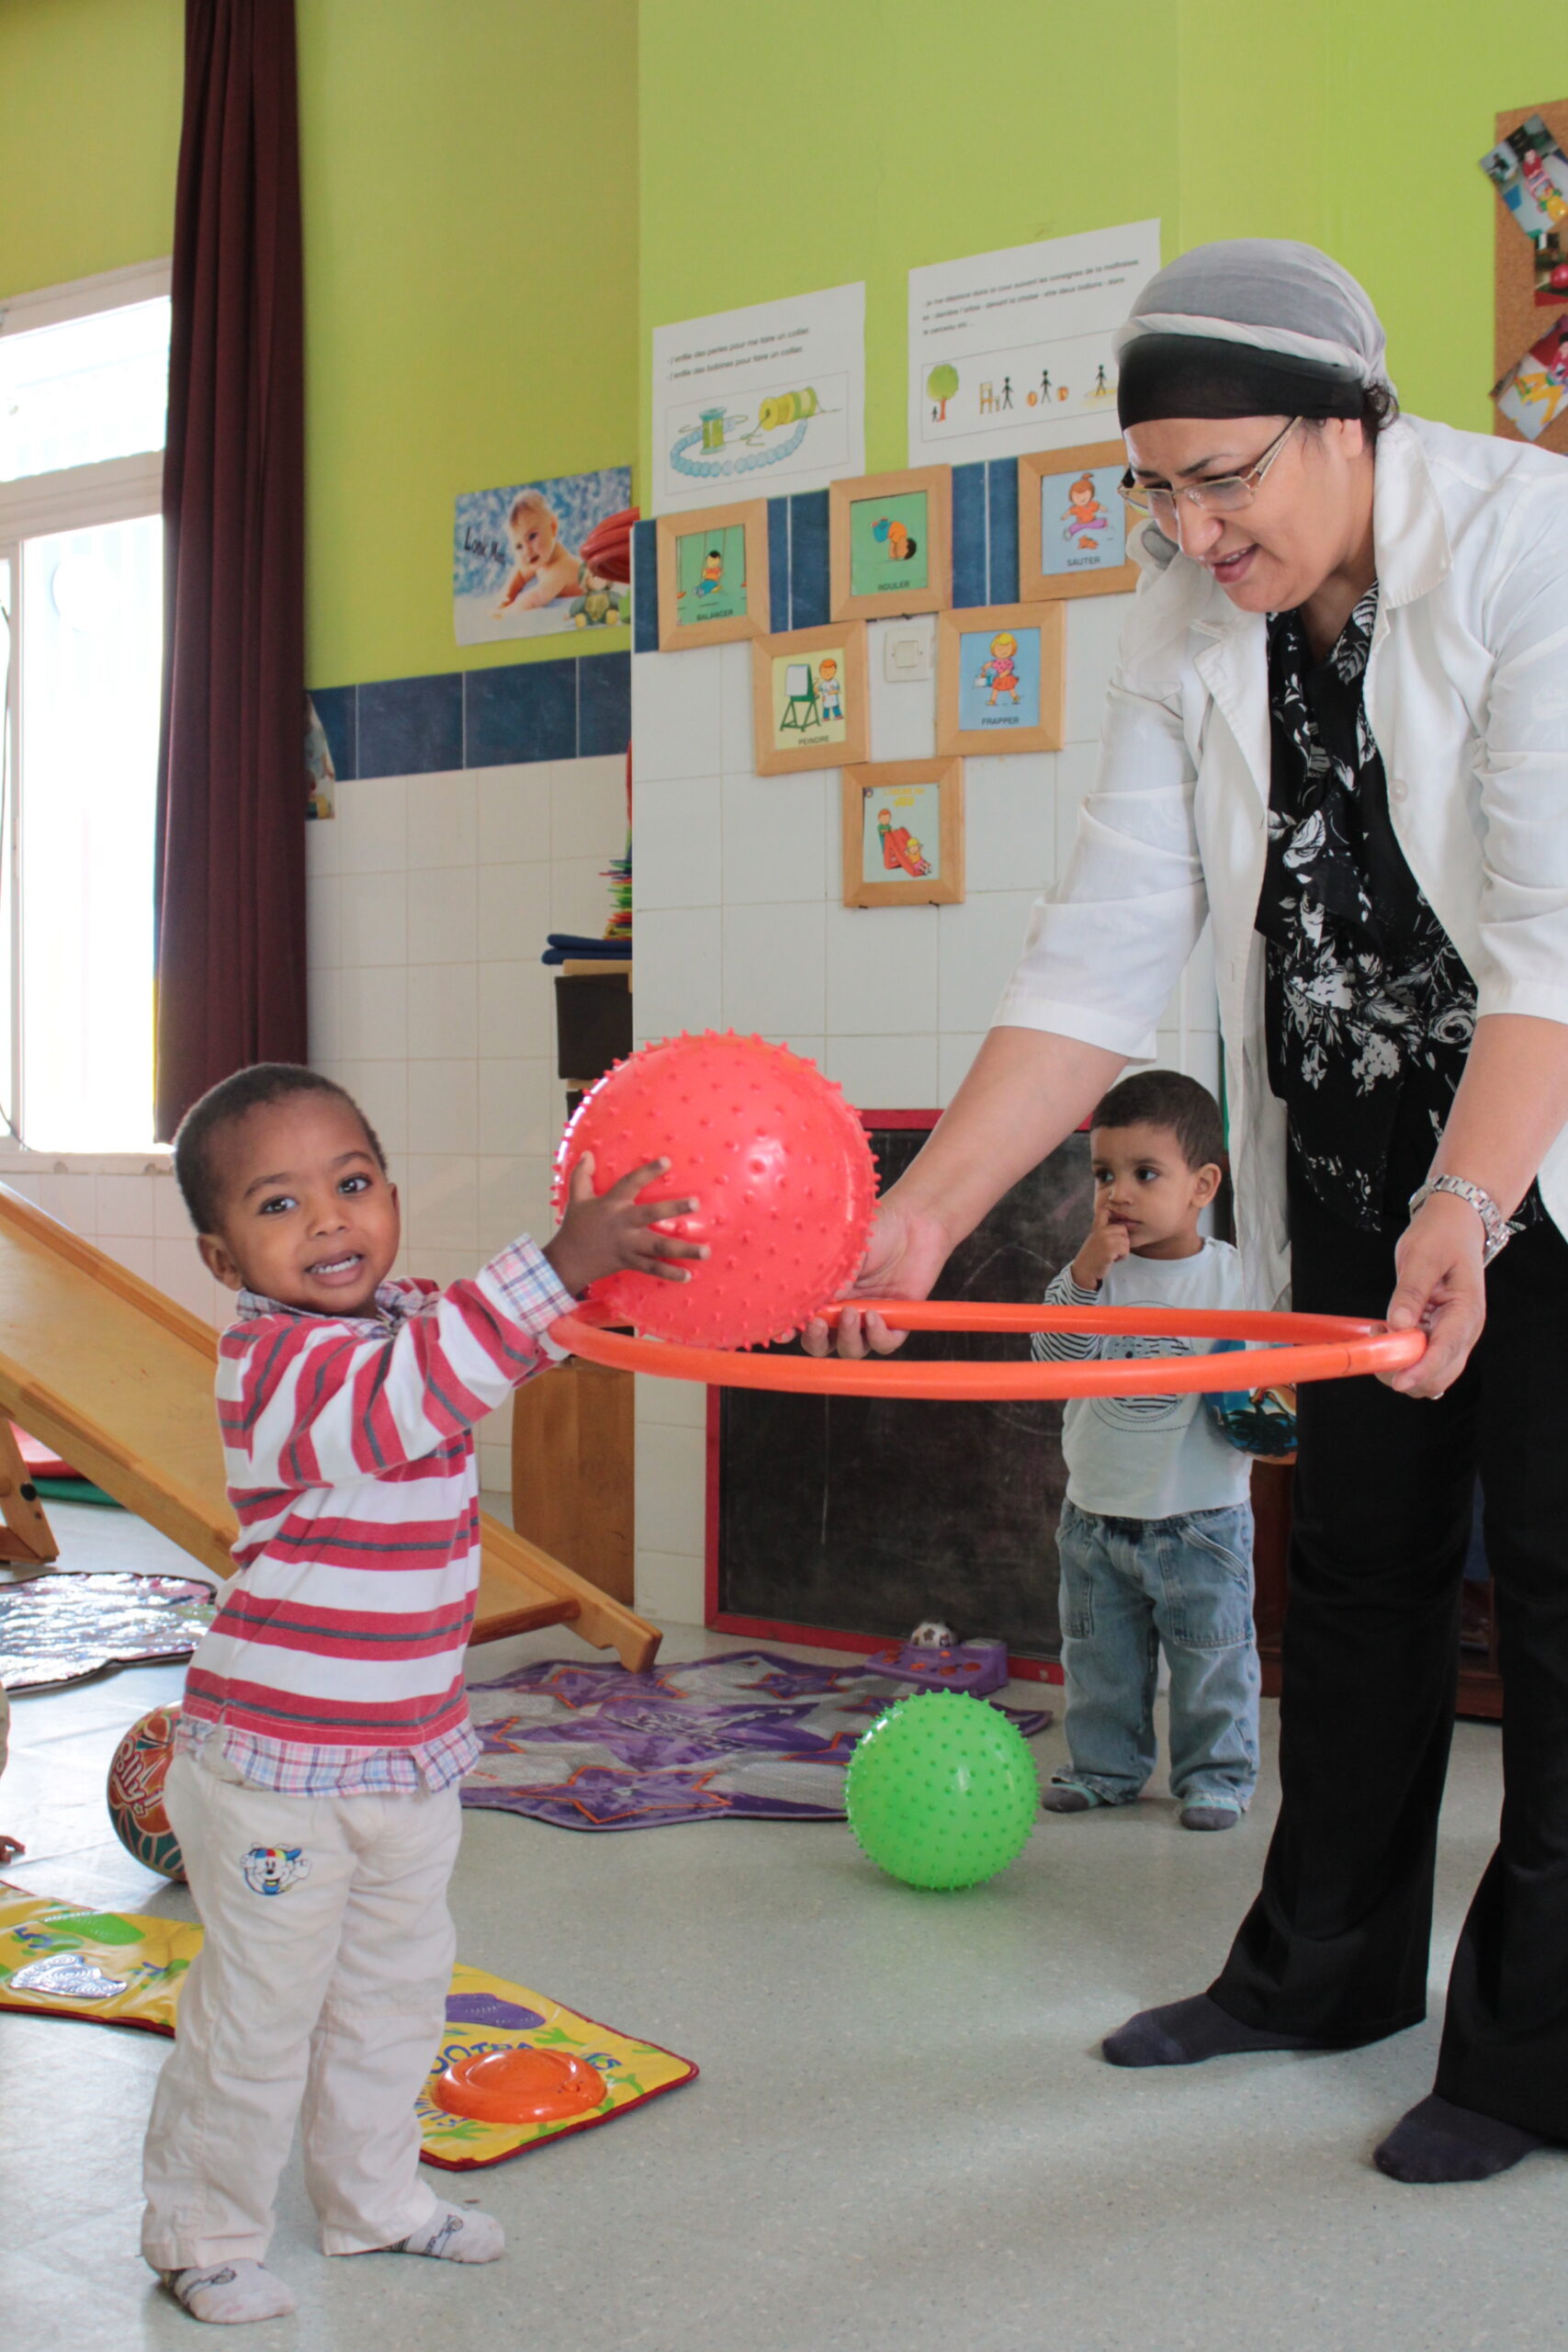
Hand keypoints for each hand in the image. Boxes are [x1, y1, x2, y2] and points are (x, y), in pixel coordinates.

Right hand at [542, 1156, 708, 1297]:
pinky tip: (688, 1276)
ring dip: (683, 1250)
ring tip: (706, 1251)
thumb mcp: (576, 1198)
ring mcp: (627, 1245)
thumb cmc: (574, 1227)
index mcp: (611, 1204)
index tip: (667, 1161)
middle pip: (650, 1214)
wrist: (566, 1261)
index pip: (631, 1183)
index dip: (648, 1172)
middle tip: (696, 1203)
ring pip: (658, 1247)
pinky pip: (652, 1268)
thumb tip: (587, 1153)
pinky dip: (669, 1273)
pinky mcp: (629, 1262)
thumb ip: (582, 1175)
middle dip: (673, 1208)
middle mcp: (622, 1224)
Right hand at [800, 1196, 953, 1358]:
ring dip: (847, 1338)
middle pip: (823, 1343)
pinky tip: (874, 1316)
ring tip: (852, 1313)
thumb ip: (826, 1280)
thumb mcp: (843, 1251)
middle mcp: (845, 1309)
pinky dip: (877, 1336)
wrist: (915, 1222)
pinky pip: (884, 1344)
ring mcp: (871, 1316)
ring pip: (852, 1348)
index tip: (782, 1332)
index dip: (791, 1330)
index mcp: (826, 1292)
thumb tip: (809, 1307)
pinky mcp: (899, 1321)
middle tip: (818, 1324)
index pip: (803, 1320)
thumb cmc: (877, 1230)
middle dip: (816, 1340)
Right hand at [1072, 1195, 1131, 1289]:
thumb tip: (1128, 1223)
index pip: (1105, 1210)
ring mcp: (1104, 1239)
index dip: (1112, 1207)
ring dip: (1122, 1251)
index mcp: (1097, 1227)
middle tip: (1111, 1249)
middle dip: (1123, 1241)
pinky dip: (1121, 1258)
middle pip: (1124, 1230)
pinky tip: (1111, 1259)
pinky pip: (1125, 1251)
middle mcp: (1100, 1231)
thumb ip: (1107, 1230)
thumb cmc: (1094, 1256)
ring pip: (1126, 1241)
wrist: (1084, 1271)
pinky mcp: (1109, 1249)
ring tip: (1111, 1254)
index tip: (1113, 1200)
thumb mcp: (1097, 1239)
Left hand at [1383, 1191, 1485, 1397]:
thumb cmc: (1443, 1236)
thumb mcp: (1421, 1257)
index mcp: (1467, 1311)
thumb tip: (1397, 1324)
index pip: (1446, 1352)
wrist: (1456, 1226)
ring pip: (1430, 1374)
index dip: (1421, 1370)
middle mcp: (1464, 1331)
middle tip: (1377, 1343)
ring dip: (1402, 1365)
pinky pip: (1421, 1359)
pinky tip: (1387, 1332)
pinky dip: (1402, 1356)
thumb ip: (1410, 1292)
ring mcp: (1453, 1335)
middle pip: (1440, 1375)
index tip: (1397, 1380)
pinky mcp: (1440, 1334)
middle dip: (1407, 1372)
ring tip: (1381, 1331)